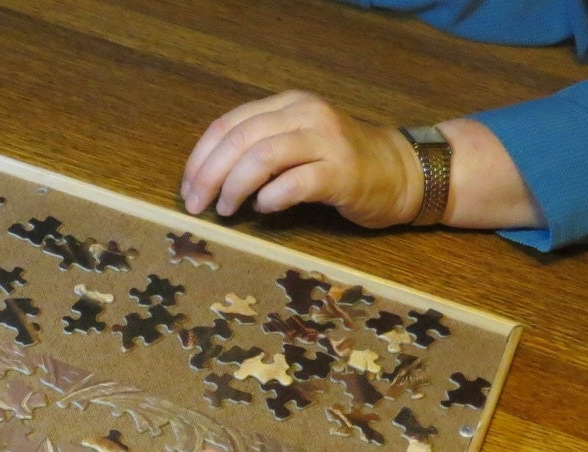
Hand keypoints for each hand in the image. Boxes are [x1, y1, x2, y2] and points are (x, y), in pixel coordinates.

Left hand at [181, 91, 419, 223]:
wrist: (400, 172)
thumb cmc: (340, 166)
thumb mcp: (296, 146)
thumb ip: (259, 152)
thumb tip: (209, 180)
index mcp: (287, 105)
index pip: (229, 124)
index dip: (200, 157)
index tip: (186, 187)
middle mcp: (305, 115)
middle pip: (241, 139)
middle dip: (209, 174)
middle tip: (195, 205)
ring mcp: (325, 141)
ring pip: (263, 156)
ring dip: (234, 186)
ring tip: (225, 209)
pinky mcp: (342, 172)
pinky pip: (296, 183)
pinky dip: (271, 198)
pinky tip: (263, 209)